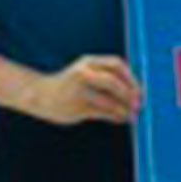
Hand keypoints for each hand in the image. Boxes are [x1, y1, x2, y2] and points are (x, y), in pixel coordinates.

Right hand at [13, 56, 141, 125]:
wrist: (41, 95)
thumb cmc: (71, 85)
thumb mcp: (87, 73)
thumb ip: (107, 77)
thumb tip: (135, 92)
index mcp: (88, 62)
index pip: (116, 64)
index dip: (131, 77)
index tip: (139, 90)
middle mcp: (83, 73)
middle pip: (113, 81)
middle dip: (129, 94)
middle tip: (138, 104)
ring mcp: (78, 90)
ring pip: (108, 100)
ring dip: (123, 109)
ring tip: (130, 115)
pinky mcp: (76, 107)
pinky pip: (101, 112)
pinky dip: (114, 116)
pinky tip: (119, 119)